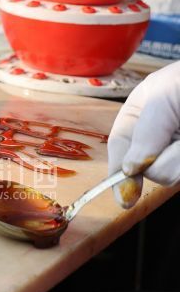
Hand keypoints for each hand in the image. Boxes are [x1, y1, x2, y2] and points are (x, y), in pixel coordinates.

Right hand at [107, 60, 179, 207]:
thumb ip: (147, 129)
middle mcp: (159, 137)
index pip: (121, 145)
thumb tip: (131, 167)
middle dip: (166, 158)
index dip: (119, 172)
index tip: (126, 197)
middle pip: (149, 168)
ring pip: (172, 175)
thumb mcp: (165, 94)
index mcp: (140, 115)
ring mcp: (179, 152)